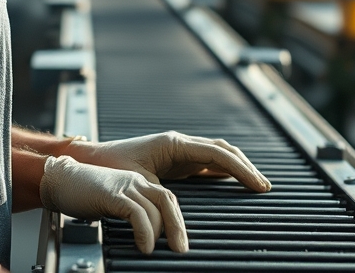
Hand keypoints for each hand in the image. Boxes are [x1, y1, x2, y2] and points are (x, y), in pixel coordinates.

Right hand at [39, 155, 183, 254]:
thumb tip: (142, 235)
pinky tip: (144, 245)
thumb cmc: (80, 192)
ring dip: (162, 231)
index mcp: (135, 182)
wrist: (57, 178)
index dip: (175, 218)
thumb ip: (127, 211)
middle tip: (180, 248)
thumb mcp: (110, 201)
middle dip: (177, 226)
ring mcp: (124, 186)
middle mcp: (134, 181)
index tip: (178, 239)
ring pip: (156, 207)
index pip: (165, 198)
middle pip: (167, 200)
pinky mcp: (112, 194)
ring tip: (159, 250)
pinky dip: (144, 231)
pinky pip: (136, 213)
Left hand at [66, 131, 270, 191]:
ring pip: (216, 154)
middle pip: (222, 150)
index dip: (240, 168)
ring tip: (255, 184)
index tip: (258, 184)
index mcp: (173, 143)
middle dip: (245, 167)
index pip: (216, 153)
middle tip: (264, 187)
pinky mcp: (175, 160)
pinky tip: (233, 180)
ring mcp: (178, 150)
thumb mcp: (136, 181)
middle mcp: (179, 143)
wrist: (90, 159)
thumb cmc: (109, 168)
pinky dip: (223, 170)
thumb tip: (178, 210)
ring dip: (237, 167)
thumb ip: (160, 193)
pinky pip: (206, 162)